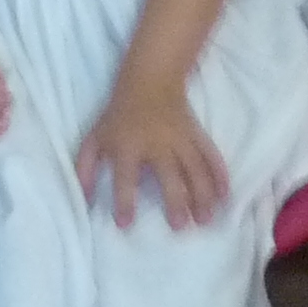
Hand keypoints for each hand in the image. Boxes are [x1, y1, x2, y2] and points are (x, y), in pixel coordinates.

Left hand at [77, 76, 228, 230]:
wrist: (150, 79)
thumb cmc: (119, 115)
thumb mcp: (95, 138)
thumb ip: (85, 169)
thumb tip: (82, 200)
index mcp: (128, 146)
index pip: (124, 177)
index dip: (124, 200)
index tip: (125, 224)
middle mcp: (157, 143)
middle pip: (169, 175)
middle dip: (175, 201)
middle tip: (180, 226)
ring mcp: (181, 138)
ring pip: (195, 169)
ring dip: (202, 194)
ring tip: (205, 219)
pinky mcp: (197, 134)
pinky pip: (211, 155)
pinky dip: (220, 175)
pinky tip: (225, 195)